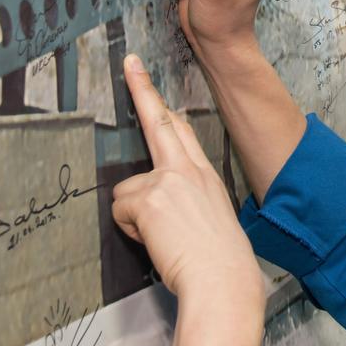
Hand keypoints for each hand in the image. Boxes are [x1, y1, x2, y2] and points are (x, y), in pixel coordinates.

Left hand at [112, 54, 265, 345]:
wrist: (224, 281)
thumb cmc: (221, 264)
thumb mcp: (211, 221)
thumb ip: (186, 202)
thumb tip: (159, 207)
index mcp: (206, 176)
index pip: (184, 130)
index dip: (165, 105)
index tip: (148, 77)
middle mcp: (190, 171)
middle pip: (161, 122)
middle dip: (143, 90)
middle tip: (129, 64)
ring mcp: (171, 180)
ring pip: (128, 190)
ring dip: (134, 217)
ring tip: (161, 239)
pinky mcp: (151, 198)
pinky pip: (122, 211)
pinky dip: (131, 231)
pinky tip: (154, 242)